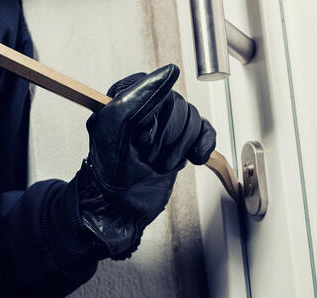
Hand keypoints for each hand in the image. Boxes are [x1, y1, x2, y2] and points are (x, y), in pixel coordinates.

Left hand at [77, 64, 215, 259]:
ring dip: (179, 148)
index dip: (153, 114)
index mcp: (126, 97)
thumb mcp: (115, 126)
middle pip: (179, 105)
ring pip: (194, 118)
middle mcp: (147, 108)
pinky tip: (193, 156)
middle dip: (166, 137)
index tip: (141, 135)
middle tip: (148, 153)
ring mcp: (166, 125)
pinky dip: (202, 146)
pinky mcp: (183, 141)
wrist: (121, 207)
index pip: (156, 87)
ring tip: (160, 162)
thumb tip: (169, 72)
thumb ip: (140, 94)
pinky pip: (206, 131)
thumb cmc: (110, 171)